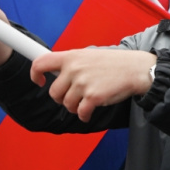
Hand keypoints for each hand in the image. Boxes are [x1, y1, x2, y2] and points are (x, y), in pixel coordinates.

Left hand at [30, 49, 156, 121]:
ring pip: (67, 105)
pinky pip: (80, 113)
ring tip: (85, 102)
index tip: (39, 81)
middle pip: (54, 92)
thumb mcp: (90, 54)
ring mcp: (83, 83)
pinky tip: (89, 112)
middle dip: (62, 98)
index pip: (41, 62)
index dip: (35, 74)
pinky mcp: (93, 97)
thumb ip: (73, 62)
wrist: (135, 69)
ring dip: (74, 107)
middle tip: (73, 97)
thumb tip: (58, 73)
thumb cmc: (114, 63)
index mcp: (71, 56)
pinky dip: (84, 116)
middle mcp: (74, 69)